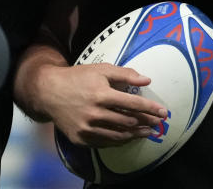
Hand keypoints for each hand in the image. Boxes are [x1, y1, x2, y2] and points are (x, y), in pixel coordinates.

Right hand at [35, 62, 167, 146]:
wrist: (49, 92)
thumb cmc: (78, 78)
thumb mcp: (101, 70)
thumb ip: (125, 74)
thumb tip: (147, 79)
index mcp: (101, 94)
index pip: (133, 104)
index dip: (150, 108)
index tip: (163, 112)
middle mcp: (94, 113)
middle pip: (128, 121)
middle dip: (146, 122)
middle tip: (158, 123)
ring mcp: (87, 128)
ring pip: (118, 135)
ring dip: (136, 134)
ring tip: (147, 132)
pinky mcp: (80, 138)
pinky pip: (105, 142)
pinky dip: (119, 140)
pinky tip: (128, 137)